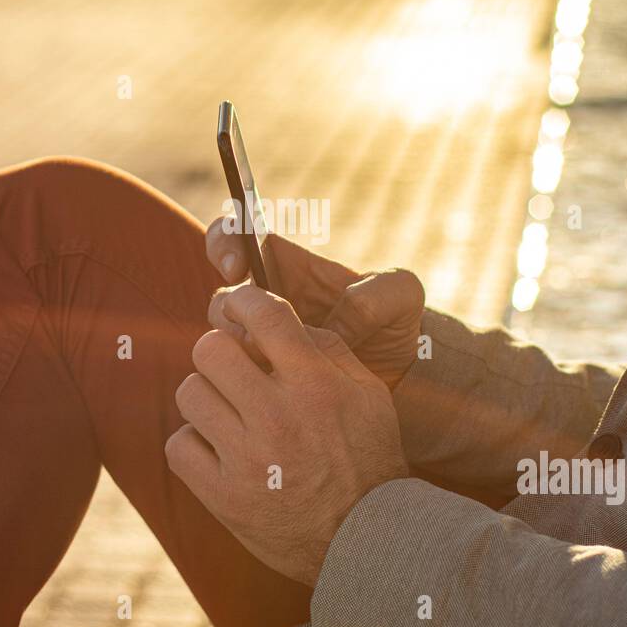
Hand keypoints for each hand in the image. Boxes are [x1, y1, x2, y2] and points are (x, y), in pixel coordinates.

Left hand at [167, 285, 408, 587]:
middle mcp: (277, 416)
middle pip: (209, 348)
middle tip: (234, 369)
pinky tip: (221, 448)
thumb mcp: (368, 393)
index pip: (262, 314)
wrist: (366, 540)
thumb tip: (274, 317)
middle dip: (220, 352)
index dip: (242, 300)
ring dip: (207, 397)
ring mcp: (246, 459)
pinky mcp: (223, 497)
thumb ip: (326, 348)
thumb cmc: (369, 457)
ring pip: (189, 393)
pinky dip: (195, 443)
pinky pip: (178, 445)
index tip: (238, 308)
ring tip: (231, 413)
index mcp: (315, 384)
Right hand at [204, 215, 424, 389]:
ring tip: (272, 368)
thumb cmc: (397, 325)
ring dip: (237, 351)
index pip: (240, 235)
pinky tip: (272, 391)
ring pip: (224, 338)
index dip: (226, 241)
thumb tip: (337, 320)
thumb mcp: (402, 297)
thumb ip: (375, 295)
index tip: (238, 267)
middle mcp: (269, 301)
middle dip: (229, 312)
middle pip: (223, 296)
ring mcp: (265, 340)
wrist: (400, 377)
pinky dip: (242, 381)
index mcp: (292, 266)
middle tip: (254, 336)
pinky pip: (236, 375)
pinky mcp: (267, 375)